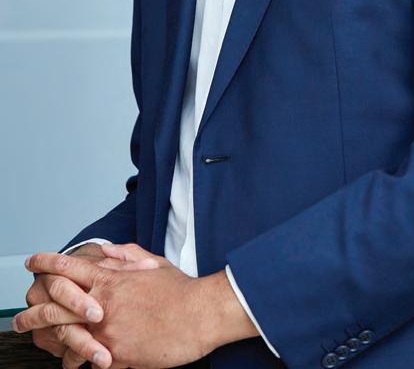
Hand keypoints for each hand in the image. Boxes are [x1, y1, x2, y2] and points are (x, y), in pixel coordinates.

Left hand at [19, 247, 217, 368]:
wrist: (200, 313)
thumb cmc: (181, 289)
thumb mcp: (153, 263)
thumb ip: (128, 256)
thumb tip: (110, 250)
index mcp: (112, 277)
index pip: (70, 266)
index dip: (47, 263)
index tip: (32, 263)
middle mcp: (104, 302)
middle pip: (56, 303)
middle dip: (32, 310)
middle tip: (19, 316)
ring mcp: (108, 328)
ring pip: (65, 335)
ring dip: (47, 340)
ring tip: (36, 342)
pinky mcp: (117, 353)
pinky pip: (87, 359)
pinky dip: (76, 361)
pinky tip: (69, 364)